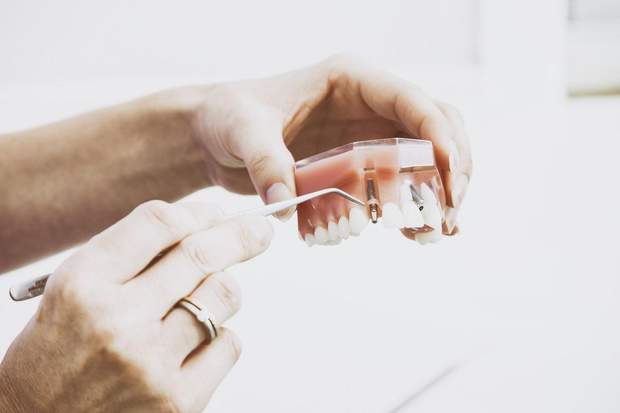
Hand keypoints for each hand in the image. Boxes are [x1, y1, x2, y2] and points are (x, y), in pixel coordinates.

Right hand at [0, 201, 272, 412]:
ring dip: (221, 290)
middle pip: (201, 255)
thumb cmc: (59, 350)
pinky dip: (220, 337)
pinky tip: (193, 345)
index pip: (158, 224)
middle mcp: (117, 322)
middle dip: (240, 236)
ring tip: (200, 301)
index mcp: (84, 284)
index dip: (198, 212)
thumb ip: (132, 255)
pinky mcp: (178, 401)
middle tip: (259, 231)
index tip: (217, 214)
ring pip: (224, 296)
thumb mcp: (75, 289)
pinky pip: (229, 344)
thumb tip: (204, 224)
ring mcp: (151, 364)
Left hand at [187, 54, 471, 230]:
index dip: (439, 135)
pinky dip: (414, 207)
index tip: (449, 176)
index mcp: (351, 81)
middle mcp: (368, 107)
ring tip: (438, 231)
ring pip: (425, 158)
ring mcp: (367, 137)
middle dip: (451, 168)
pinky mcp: (358, 167)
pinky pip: (399, 184)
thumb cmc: (228, 116)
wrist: (214, 137)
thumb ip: (265, 162)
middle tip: (448, 212)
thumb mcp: (242, 131)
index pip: (411, 101)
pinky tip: (419, 234)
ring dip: (439, 194)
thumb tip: (286, 204)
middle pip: (435, 128)